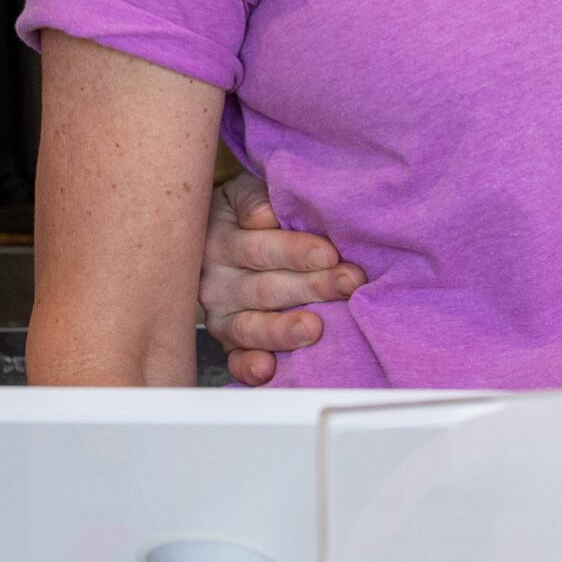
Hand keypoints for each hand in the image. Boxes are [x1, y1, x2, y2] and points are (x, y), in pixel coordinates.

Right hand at [199, 178, 357, 385]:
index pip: (259, 248)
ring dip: (282, 330)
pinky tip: (268, 370)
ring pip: (249, 327)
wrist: (214, 236)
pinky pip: (234, 360)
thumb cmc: (247, 212)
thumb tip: (264, 215)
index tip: (329, 253)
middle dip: (309, 287)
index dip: (294, 251)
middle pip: (264, 288)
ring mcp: (220, 315)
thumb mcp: (245, 191)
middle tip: (346, 284)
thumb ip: (255, 198)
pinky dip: (249, 368)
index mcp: (220, 240)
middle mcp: (215, 281)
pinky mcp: (228, 343)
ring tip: (314, 328)